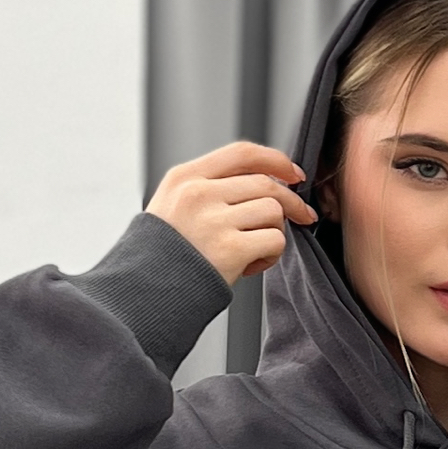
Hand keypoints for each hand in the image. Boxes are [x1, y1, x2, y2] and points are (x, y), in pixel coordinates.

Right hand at [145, 140, 318, 285]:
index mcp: (184, 178)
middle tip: (303, 216)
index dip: (275, 161)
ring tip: (255, 250)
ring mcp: (214, 221)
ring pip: (273, 211)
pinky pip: (274, 240)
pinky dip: (272, 255)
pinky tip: (252, 265)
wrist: (145, 294)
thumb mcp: (172, 206)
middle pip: (265, 183)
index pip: (241, 154)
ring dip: (274, 232)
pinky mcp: (229, 250)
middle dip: (291, 202)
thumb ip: (209, 189)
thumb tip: (263, 184)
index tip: (293, 174)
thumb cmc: (162, 256)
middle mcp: (199, 194)